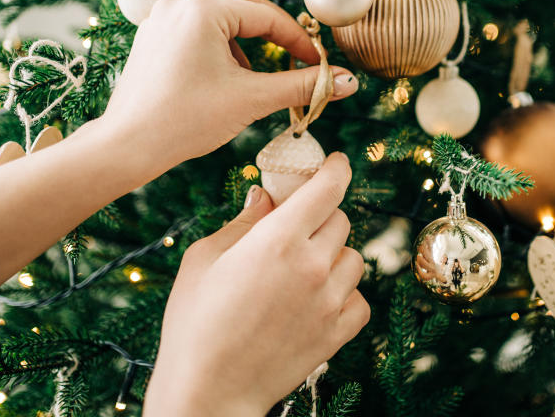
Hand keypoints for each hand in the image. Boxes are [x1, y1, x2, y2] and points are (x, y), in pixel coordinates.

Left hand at [101, 0, 357, 178]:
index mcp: (203, 10)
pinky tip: (225, 81)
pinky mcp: (152, 37)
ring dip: (246, 45)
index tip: (320, 64)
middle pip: (244, 8)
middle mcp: (179, 4)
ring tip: (255, 81)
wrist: (127, 146)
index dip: (299, 41)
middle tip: (298, 62)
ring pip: (221, 20)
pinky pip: (198, 31)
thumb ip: (302, 86)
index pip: (267, 16)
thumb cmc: (185, 121)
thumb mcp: (251, 100)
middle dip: (274, 36)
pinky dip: (220, 49)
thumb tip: (349, 83)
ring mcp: (161, 18)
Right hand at [144, 154, 368, 416]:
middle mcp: (313, 266)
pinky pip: (360, 300)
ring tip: (303, 271)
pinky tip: (317, 300)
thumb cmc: (195, 322)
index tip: (335, 163)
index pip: (328, 188)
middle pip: (340, 220)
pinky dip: (345, 295)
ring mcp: (329, 301)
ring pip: (354, 258)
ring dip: (335, 256)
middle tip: (296, 230)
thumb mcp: (205, 259)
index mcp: (279, 239)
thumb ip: (243, 222)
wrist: (209, 391)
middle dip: (321, 217)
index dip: (336, 169)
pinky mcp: (337, 333)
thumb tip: (265, 196)